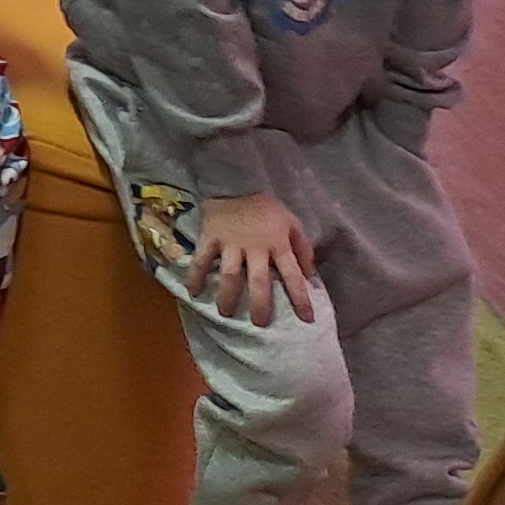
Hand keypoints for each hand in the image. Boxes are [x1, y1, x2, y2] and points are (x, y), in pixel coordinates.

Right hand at [189, 192, 319, 325]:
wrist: (233, 181)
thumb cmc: (265, 208)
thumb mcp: (292, 223)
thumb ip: (302, 248)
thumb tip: (310, 276)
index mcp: (278, 244)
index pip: (293, 275)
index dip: (301, 298)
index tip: (307, 319)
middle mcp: (255, 247)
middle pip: (259, 281)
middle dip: (260, 305)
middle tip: (259, 323)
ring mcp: (230, 244)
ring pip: (230, 275)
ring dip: (228, 296)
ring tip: (226, 313)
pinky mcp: (210, 238)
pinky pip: (202, 260)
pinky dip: (196, 276)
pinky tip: (193, 292)